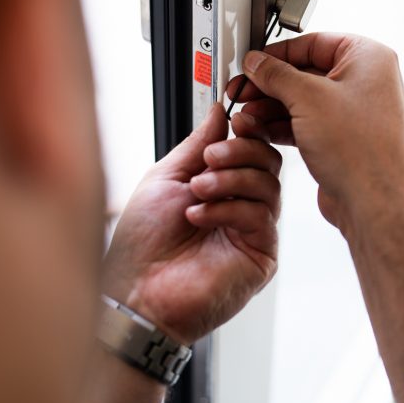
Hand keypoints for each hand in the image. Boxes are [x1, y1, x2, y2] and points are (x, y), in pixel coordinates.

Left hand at [102, 103, 281, 343]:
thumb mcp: (166, 178)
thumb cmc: (142, 241)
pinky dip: (228, 208)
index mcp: (222, 187)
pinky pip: (261, 216)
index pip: (253, 148)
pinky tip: (199, 216)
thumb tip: (219, 111)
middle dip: (240, 151)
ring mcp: (254, 233)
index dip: (249, 130)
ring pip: (268, 185)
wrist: (134, 291)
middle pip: (269, 161)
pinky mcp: (261, 256)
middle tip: (210, 159)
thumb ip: (197, 145)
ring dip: (230, 179)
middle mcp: (243, 207)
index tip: (237, 118)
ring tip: (197, 190)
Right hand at [226, 33, 403, 237]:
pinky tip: (260, 130)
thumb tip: (257, 62)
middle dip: (270, 85)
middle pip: (305, 72)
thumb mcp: (307, 98)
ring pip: (304, 99)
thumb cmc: (360, 149)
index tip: (253, 62)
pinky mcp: (344, 138)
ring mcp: (355, 112)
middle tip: (243, 90)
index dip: (277, 53)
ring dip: (272, 107)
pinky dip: (283, 125)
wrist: (374, 201)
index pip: (313, 43)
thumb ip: (276, 75)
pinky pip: (308, 122)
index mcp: (368, 58)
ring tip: (246, 115)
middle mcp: (366, 81)